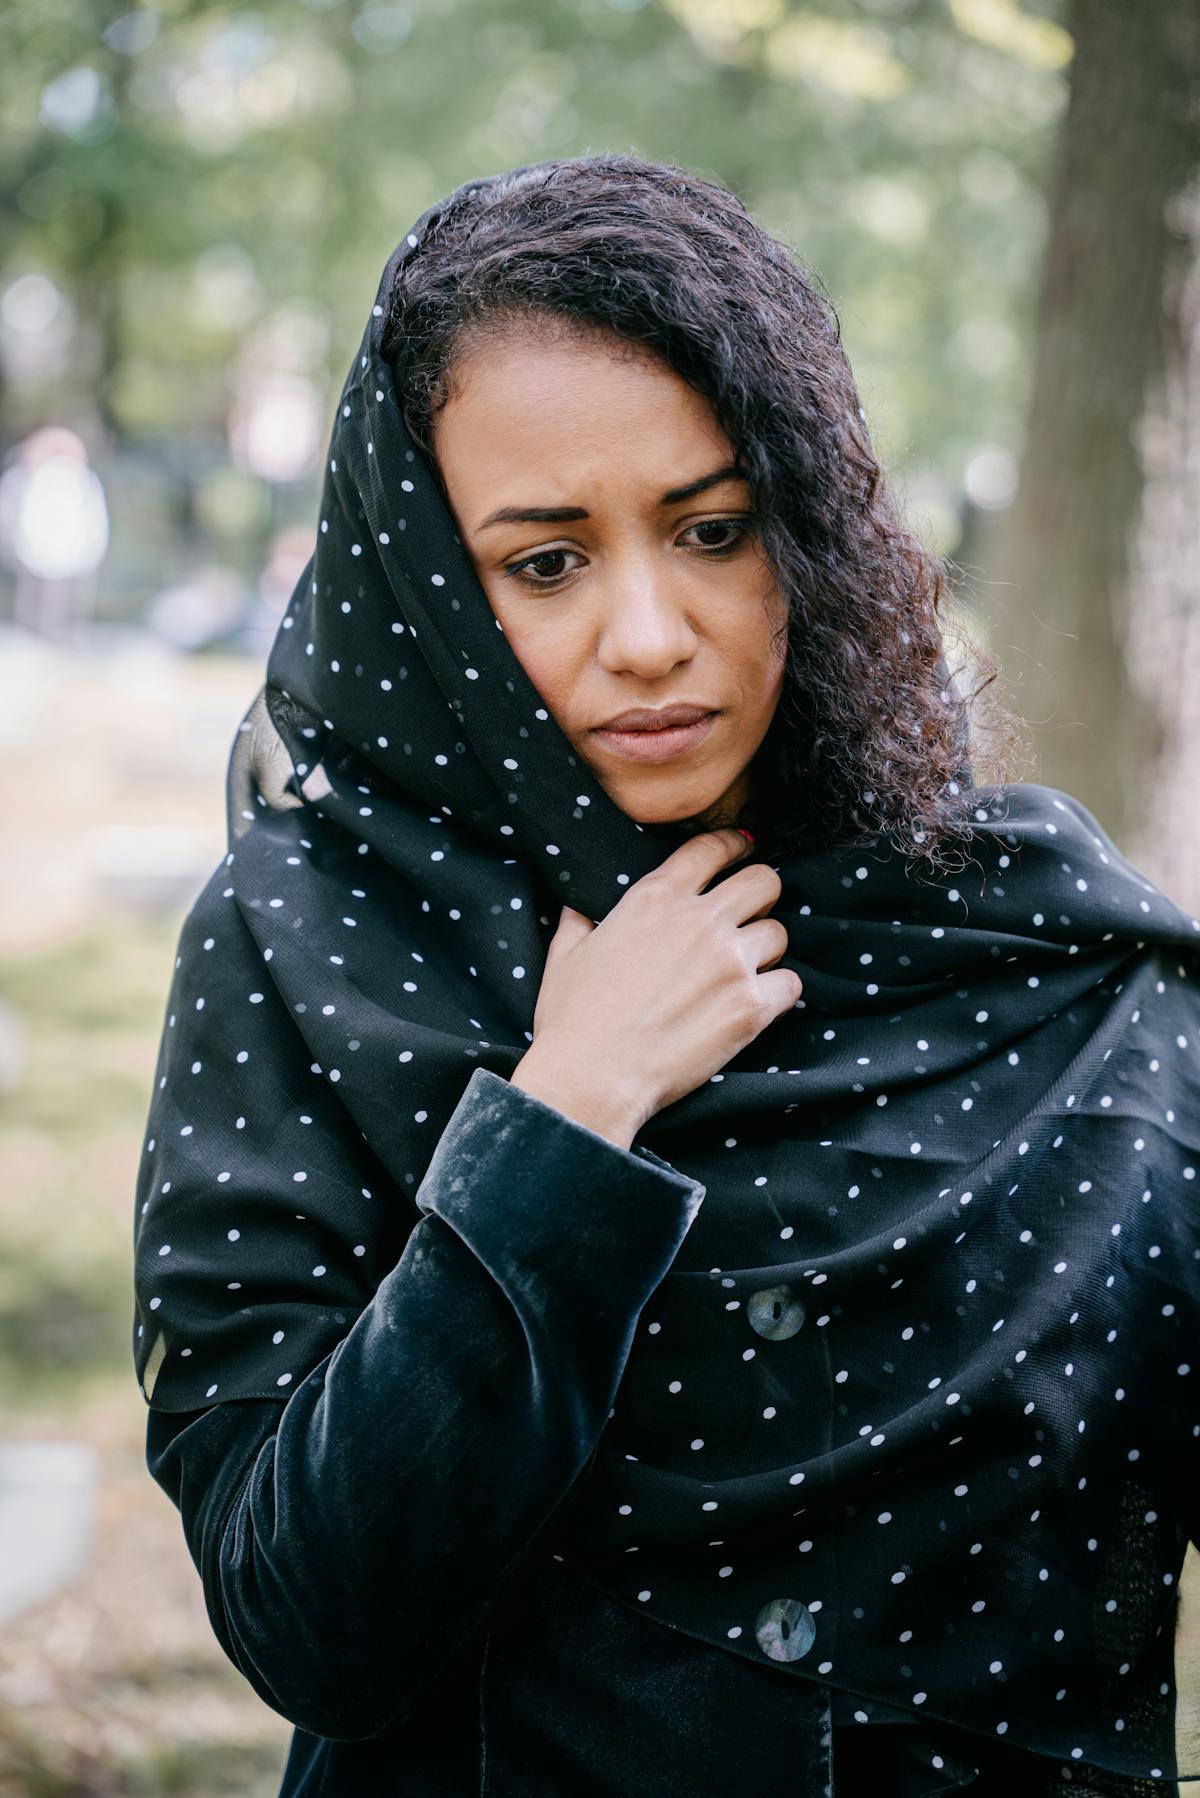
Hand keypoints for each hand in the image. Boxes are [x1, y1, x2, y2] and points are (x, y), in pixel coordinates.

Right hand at [510, 828, 801, 1145]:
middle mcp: (699, 920)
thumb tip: (577, 910)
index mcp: (655, 898)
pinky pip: (790, 983)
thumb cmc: (572, 1019)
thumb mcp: (565, 957)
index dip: (734, 844)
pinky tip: (758, 1004)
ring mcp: (730, 962)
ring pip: (779, 934)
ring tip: (747, 969)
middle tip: (753, 913)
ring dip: (766, 950)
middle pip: (763, 880)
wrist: (593, 1076)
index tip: (744, 848)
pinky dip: (778, 993)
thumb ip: (578, 924)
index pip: (711, 848)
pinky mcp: (751, 1006)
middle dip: (763, 893)